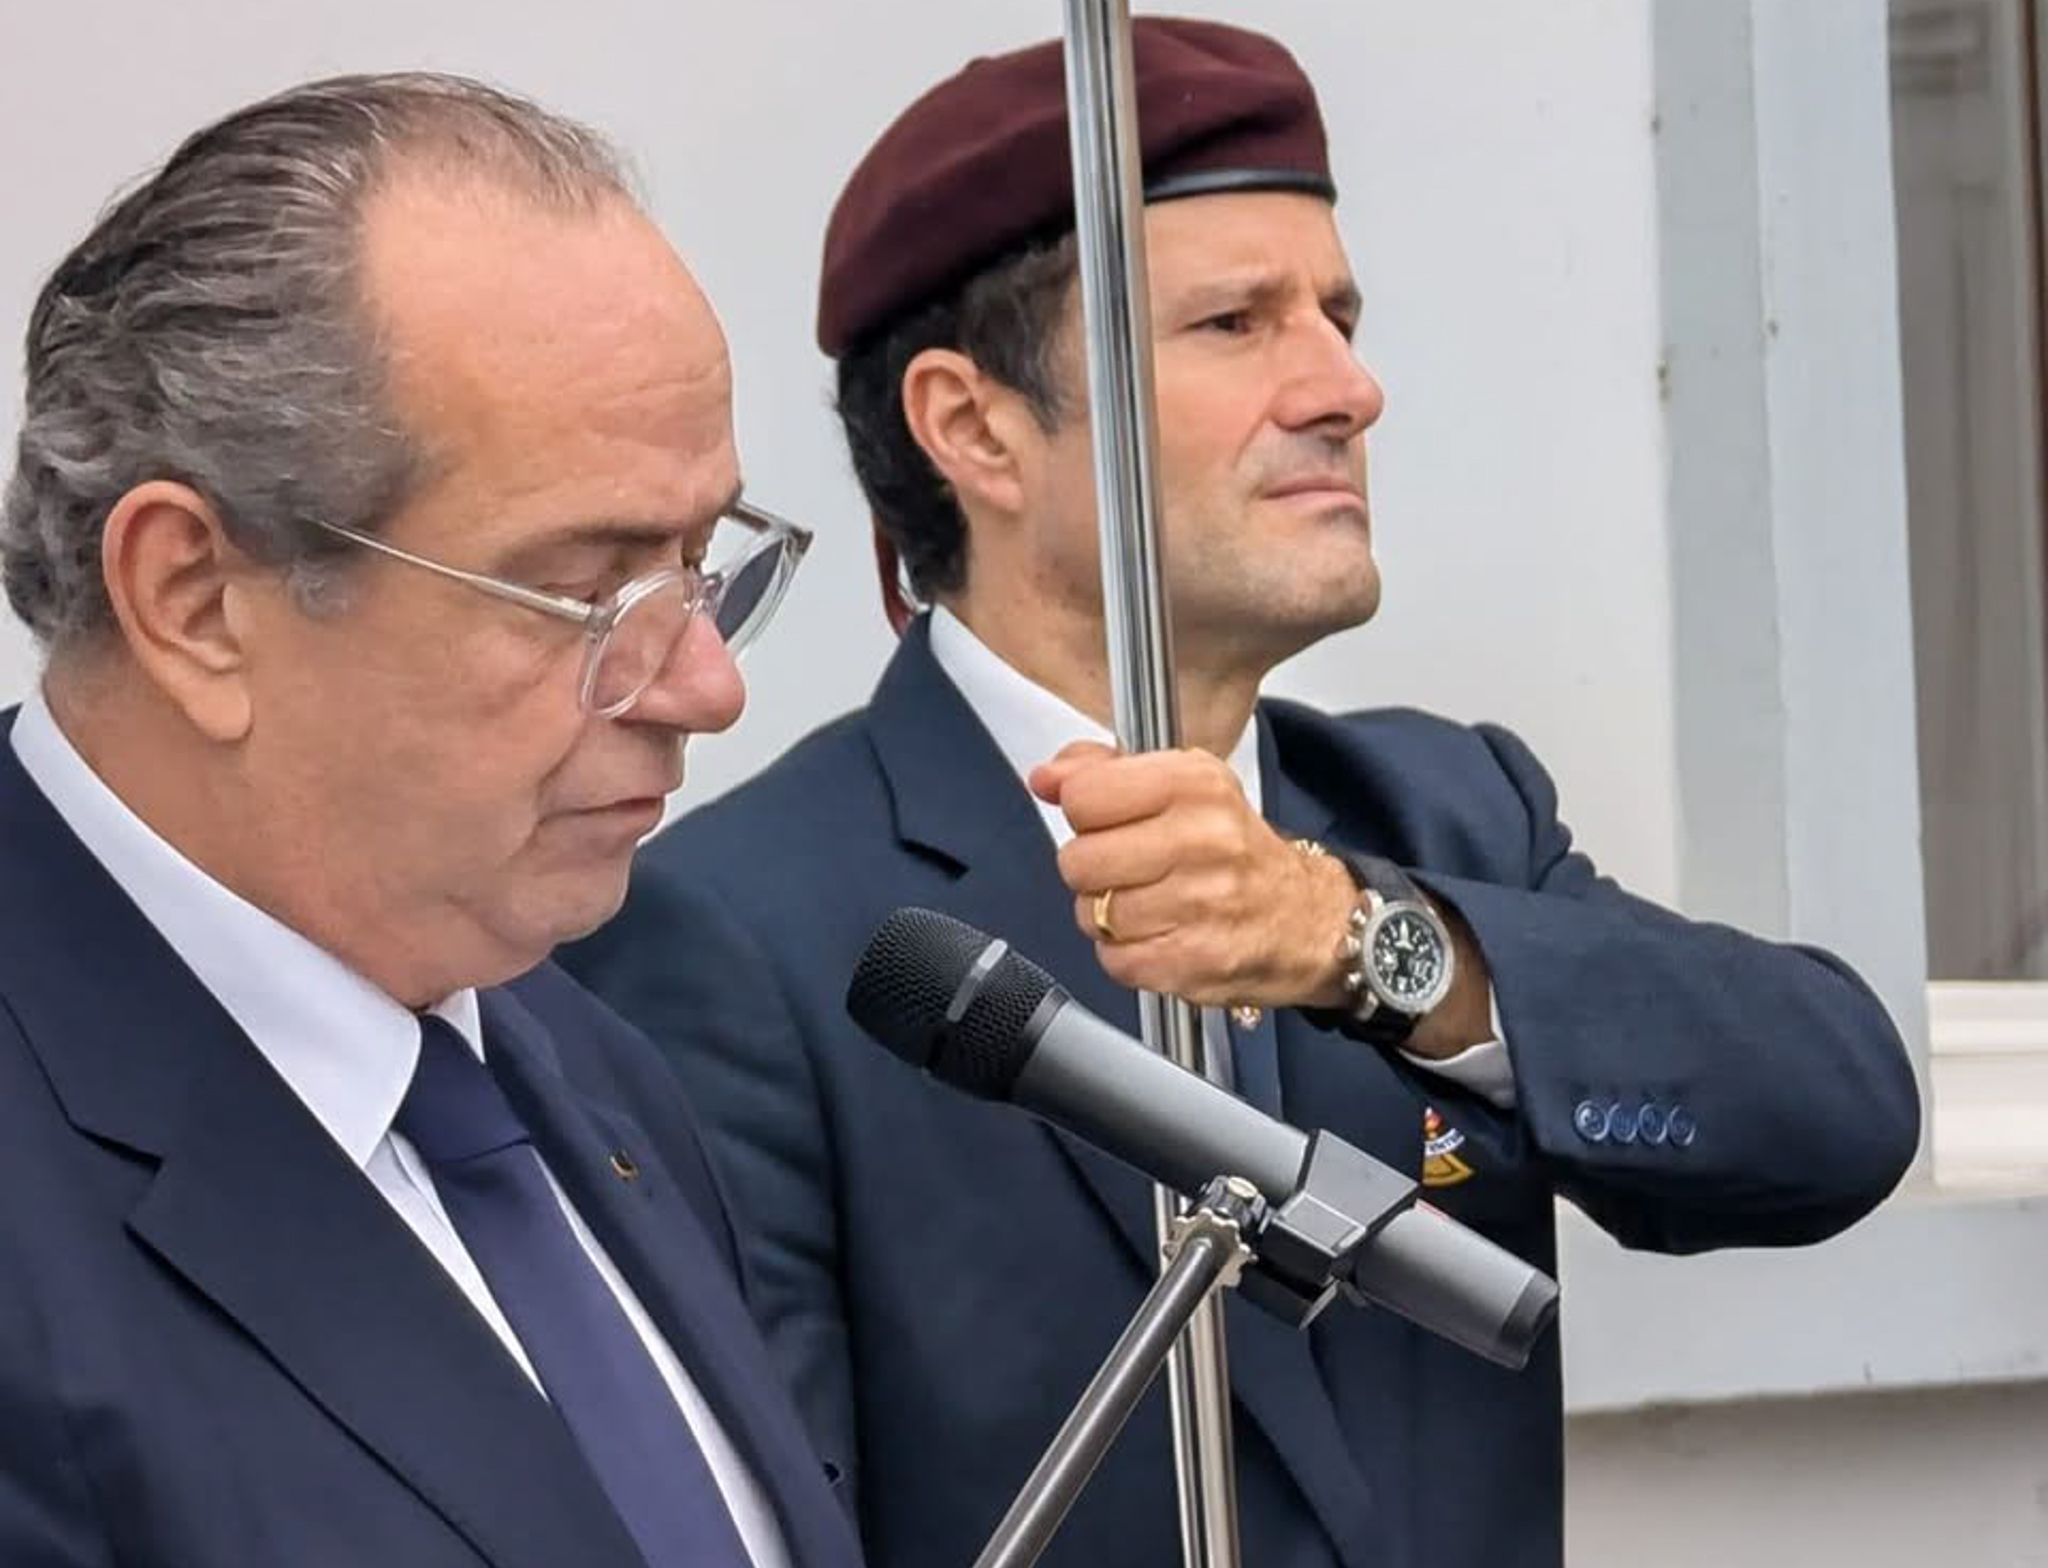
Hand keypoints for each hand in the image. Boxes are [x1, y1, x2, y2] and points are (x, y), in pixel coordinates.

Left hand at [1028, 741, 1357, 1006]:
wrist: (1308, 920)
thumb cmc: (1235, 851)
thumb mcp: (1182, 785)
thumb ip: (1104, 771)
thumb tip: (1046, 777)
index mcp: (1195, 784)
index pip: (1084, 795)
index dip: (1085, 814)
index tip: (1109, 821)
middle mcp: (1201, 839)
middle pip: (1078, 860)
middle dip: (1092, 870)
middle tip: (1129, 870)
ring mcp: (1199, 904)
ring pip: (1091, 913)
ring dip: (1108, 916)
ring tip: (1148, 905)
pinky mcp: (1193, 960)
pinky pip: (1113, 959)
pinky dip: (1125, 954)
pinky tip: (1158, 936)